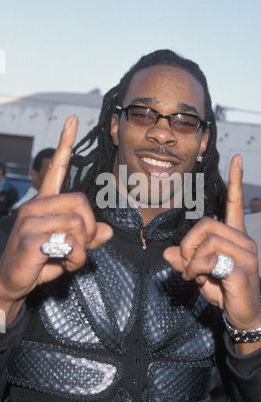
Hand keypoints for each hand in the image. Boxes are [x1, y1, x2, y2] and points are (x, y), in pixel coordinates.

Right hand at [0, 116, 112, 323]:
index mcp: (44, 203)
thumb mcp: (69, 247)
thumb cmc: (40, 261)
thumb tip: (107, 230)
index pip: (56, 169)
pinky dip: (77, 258)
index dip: (66, 144)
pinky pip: (71, 242)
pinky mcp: (31, 237)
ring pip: (79, 223)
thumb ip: (89, 237)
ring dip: (83, 248)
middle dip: (89, 229)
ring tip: (70, 258)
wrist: (12, 282)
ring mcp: (31, 219)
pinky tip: (64, 264)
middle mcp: (36, 205)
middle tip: (80, 246)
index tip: (73, 119)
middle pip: (81, 202)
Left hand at [164, 155, 260, 353]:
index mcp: (234, 235)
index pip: (235, 203)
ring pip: (207, 241)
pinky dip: (196, 270)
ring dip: (192, 260)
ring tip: (193, 274)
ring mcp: (245, 253)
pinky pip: (210, 260)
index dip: (235, 180)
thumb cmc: (223, 289)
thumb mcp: (200, 273)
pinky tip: (198, 280)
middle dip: (188, 244)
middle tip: (187, 263)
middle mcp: (243, 240)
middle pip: (206, 224)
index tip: (237, 158)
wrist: (243, 314)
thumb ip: (185, 260)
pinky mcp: (242, 268)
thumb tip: (167, 254)